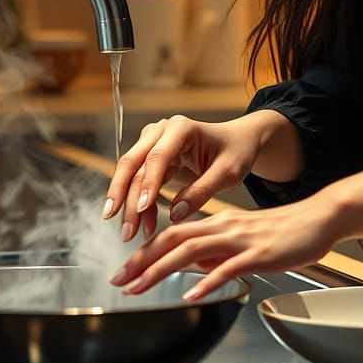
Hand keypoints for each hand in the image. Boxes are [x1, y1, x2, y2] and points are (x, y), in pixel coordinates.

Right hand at [102, 114, 260, 242]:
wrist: (237, 142)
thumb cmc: (235, 152)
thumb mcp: (228, 173)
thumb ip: (202, 191)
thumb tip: (176, 213)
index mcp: (182, 128)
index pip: (158, 156)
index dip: (148, 183)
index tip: (141, 209)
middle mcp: (162, 131)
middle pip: (134, 163)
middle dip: (125, 197)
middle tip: (126, 230)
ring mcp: (153, 142)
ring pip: (131, 174)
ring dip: (128, 204)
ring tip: (132, 233)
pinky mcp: (152, 157)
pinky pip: (138, 181)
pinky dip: (139, 204)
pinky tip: (144, 224)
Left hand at [109, 196, 339, 299]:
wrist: (319, 218)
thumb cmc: (284, 231)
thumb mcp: (242, 239)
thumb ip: (217, 252)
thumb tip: (192, 267)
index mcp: (219, 223)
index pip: (173, 234)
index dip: (145, 251)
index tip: (124, 270)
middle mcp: (224, 227)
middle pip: (174, 239)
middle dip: (142, 260)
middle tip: (119, 280)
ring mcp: (240, 239)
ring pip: (192, 250)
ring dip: (162, 269)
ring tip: (140, 286)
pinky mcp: (258, 253)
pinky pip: (228, 268)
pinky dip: (207, 281)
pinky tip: (192, 295)